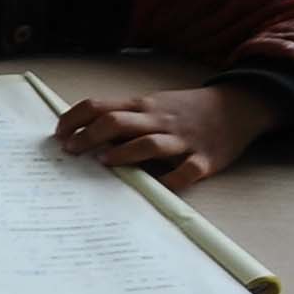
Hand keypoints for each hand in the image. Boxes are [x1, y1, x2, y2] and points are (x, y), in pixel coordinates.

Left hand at [54, 81, 284, 187]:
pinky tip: (156, 189)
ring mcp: (182, 140)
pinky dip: (171, 181)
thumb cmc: (183, 110)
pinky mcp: (204, 160)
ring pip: (148, 144)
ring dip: (123, 153)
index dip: (73, 118)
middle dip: (88, 136)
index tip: (57, 134)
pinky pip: (186, 172)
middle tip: (69, 151)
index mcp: (141, 106)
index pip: (98, 106)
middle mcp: (158, 120)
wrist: (235, 107)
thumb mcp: (151, 105)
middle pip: (117, 122)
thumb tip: (81, 133)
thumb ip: (122, 117)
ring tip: (103, 161)